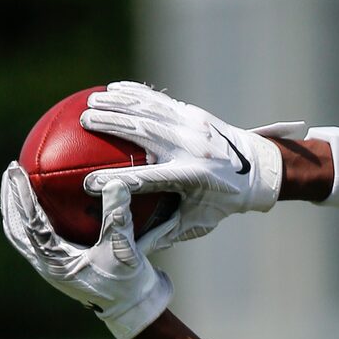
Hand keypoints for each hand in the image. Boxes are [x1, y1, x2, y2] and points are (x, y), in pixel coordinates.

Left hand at [0, 164, 173, 338]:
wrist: (131, 307)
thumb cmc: (127, 281)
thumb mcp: (122, 248)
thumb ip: (117, 216)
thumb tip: (114, 182)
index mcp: (56, 262)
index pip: (31, 223)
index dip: (22, 196)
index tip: (15, 170)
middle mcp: (46, 266)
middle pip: (16, 229)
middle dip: (11, 199)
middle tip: (10, 171)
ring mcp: (49, 268)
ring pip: (22, 236)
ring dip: (16, 211)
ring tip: (15, 186)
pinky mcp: (57, 267)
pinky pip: (34, 240)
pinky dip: (30, 221)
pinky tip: (39, 206)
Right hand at [81, 81, 304, 241]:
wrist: (255, 171)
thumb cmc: (220, 204)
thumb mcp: (196, 223)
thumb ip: (164, 232)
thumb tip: (132, 250)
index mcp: (190, 178)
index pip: (147, 179)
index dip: (116, 182)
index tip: (89, 183)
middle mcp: (191, 149)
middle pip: (144, 133)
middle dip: (111, 125)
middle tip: (83, 122)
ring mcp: (193, 126)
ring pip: (149, 110)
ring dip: (118, 103)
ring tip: (89, 102)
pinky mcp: (193, 112)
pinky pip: (159, 100)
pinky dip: (135, 93)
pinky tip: (112, 88)